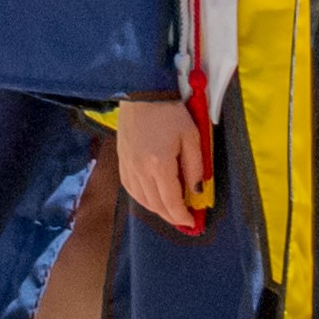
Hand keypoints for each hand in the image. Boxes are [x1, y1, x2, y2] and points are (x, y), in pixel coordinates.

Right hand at [112, 96, 212, 237]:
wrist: (142, 94)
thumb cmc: (170, 113)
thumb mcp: (192, 138)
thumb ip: (195, 167)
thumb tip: (196, 191)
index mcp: (159, 165)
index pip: (171, 201)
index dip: (182, 216)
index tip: (192, 223)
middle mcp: (140, 170)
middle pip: (155, 204)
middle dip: (170, 216)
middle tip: (183, 220)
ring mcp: (128, 166)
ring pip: (141, 199)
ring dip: (156, 209)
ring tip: (170, 210)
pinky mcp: (122, 160)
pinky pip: (130, 188)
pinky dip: (142, 198)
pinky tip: (151, 197)